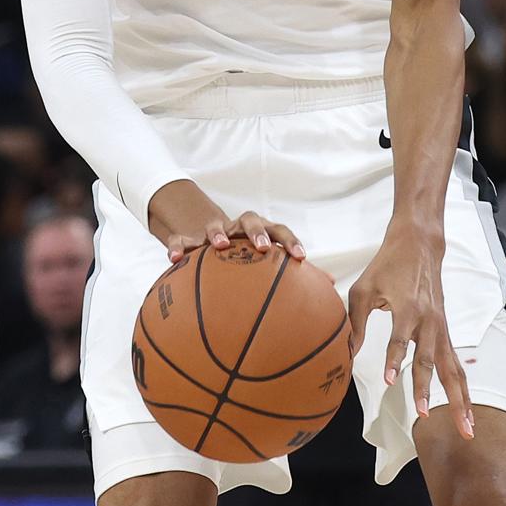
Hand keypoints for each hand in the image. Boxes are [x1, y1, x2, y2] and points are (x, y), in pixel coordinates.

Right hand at [147, 180, 305, 264]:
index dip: (291, 242)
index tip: (301, 257)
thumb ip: (294, 273)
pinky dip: (177, 247)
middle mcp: (238, 228)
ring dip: (218, 232)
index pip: (279, 231)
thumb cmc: (245, 256)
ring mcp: (212, 232)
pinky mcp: (188, 239)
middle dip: (258, 232)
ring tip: (219, 245)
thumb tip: (331, 285)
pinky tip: (174, 260)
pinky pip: (180, 240)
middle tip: (263, 247)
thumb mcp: (266, 262)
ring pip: (215, 225)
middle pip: (250, 220)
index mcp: (261, 233)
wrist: (206, 238)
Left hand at [347, 220, 473, 436]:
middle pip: (429, 361)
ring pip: (452, 368)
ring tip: (466, 427)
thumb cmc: (387, 265)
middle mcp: (429, 321)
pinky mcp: (446, 331)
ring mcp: (441, 328)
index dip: (392, 360)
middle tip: (424, 416)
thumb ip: (354, 323)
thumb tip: (346, 355)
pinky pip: (456, 363)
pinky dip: (461, 387)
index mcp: (407, 307)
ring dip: (459, 399)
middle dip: (426, 390)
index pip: (398, 339)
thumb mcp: (363, 289)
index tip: (387, 381)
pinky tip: (465, 409)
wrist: (420, 245)